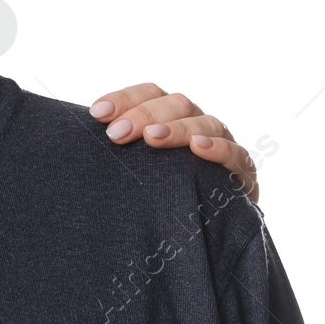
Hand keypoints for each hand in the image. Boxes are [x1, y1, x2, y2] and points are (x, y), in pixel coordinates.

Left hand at [89, 82, 260, 203]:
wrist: (210, 229)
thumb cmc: (162, 194)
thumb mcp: (138, 171)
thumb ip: (120, 153)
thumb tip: (83, 136)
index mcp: (171, 118)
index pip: (151, 94)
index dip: (125, 98)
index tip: (97, 113)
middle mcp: (197, 124)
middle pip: (176, 103)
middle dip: (144, 115)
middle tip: (116, 135)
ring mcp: (222, 144)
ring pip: (205, 123)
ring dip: (177, 129)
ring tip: (152, 139)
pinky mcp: (241, 173)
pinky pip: (236, 154)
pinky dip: (217, 149)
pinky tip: (197, 149)